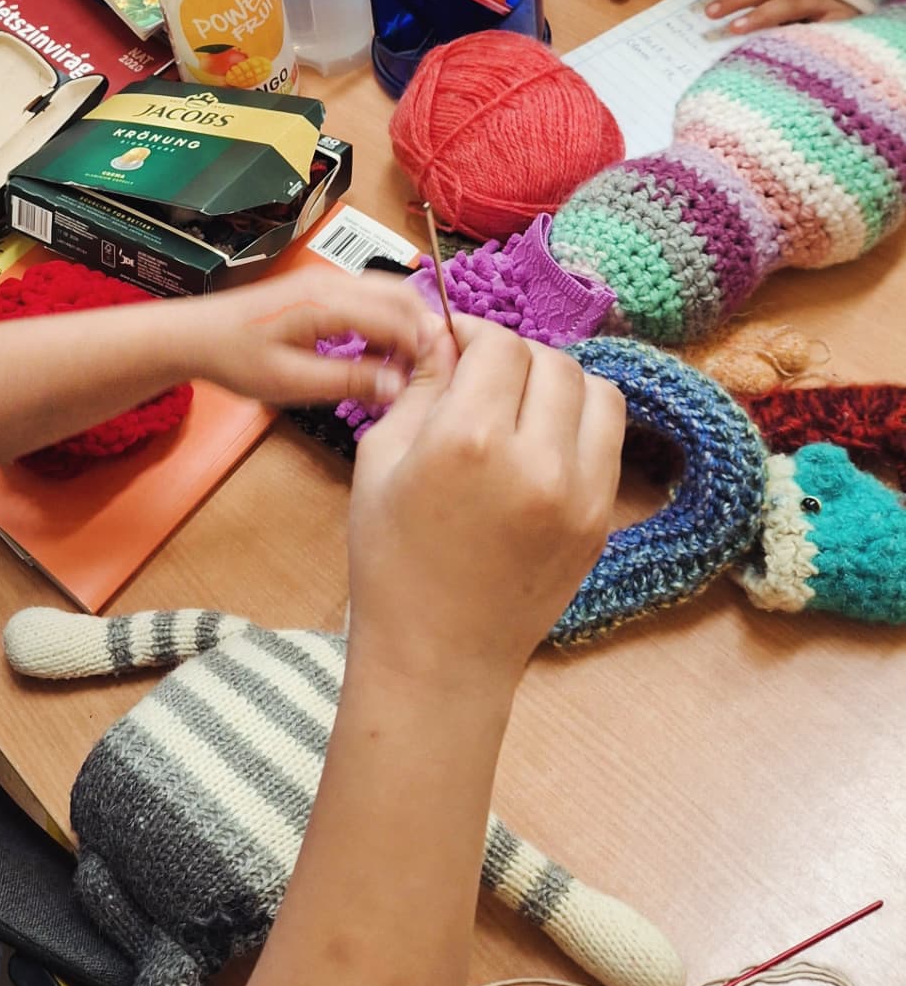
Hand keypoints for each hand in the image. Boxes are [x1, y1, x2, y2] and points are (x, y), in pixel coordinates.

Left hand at [193, 267, 436, 407]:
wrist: (195, 336)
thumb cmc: (234, 358)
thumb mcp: (292, 381)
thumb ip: (348, 380)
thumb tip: (398, 386)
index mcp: (326, 301)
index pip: (398, 317)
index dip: (426, 346)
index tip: (440, 376)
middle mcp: (332, 282)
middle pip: (402, 295)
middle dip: (424, 331)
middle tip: (431, 371)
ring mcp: (326, 281)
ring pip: (388, 294)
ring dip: (405, 326)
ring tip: (406, 367)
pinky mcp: (320, 289)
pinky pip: (368, 298)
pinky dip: (385, 321)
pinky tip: (377, 355)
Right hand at [347, 317, 624, 684]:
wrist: (439, 653)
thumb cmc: (389, 559)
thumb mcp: (379, 461)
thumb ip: (419, 389)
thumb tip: (443, 335)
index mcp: (469, 441)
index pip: (499, 346)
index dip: (474, 332)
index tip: (453, 342)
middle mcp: (537, 460)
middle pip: (552, 361)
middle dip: (514, 356)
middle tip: (481, 375)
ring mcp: (581, 493)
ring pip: (597, 392)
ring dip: (558, 383)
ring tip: (521, 404)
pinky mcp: (602, 519)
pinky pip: (606, 441)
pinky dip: (578, 424)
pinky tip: (541, 443)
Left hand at [695, 0, 858, 32]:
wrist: (863, 53)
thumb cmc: (818, 41)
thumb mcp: (784, 29)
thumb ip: (758, 23)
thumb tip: (718, 27)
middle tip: (704, 9)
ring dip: (747, 4)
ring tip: (722, 23)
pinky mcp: (833, 12)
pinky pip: (798, 9)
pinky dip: (769, 17)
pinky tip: (746, 29)